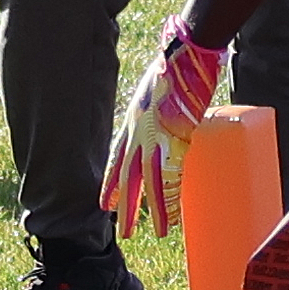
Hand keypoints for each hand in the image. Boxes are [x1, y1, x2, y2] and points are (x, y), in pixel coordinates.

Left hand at [101, 25, 222, 232]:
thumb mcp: (156, 95)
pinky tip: (173, 213)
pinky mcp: (177, 139)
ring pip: (150, 183)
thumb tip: (174, 123)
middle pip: (128, 177)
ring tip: (158, 233)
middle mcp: (139, 134)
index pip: (116, 161)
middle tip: (123, 232)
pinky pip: (171, 175)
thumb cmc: (175, 68)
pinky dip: (172, 196)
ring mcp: (157, 138)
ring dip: (154, 211)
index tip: (104, 205)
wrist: (184, 56)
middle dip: (126, 207)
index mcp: (133, 124)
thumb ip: (159, 113)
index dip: (111, 184)